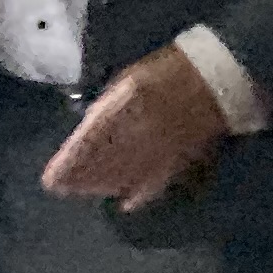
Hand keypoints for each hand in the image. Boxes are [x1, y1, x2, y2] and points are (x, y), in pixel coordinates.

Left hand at [42, 45, 232, 209]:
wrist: (219, 74)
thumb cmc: (170, 70)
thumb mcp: (130, 78)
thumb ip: (107, 105)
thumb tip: (88, 128)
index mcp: (123, 108)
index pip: (87, 146)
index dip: (67, 166)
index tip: (52, 180)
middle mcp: (139, 132)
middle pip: (102, 166)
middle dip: (82, 179)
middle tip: (67, 189)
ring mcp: (161, 148)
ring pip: (125, 178)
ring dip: (105, 187)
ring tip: (91, 192)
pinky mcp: (181, 158)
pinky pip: (156, 183)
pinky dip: (140, 195)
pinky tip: (127, 202)